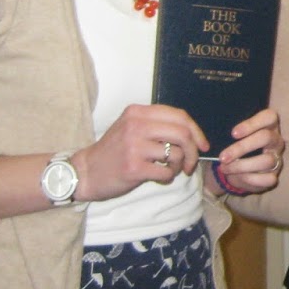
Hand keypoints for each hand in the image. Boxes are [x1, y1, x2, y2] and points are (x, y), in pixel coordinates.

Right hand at [73, 103, 205, 202]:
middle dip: (194, 151)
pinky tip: (158, 176)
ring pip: (177, 153)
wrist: (85, 172)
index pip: (180, 116)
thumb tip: (194, 134)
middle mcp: (136, 125)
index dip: (196, 131)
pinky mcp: (133, 167)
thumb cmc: (114, 151)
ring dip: (179, 166)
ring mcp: (134, 146)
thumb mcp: (132, 127)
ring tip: (169, 169)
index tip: (202, 144)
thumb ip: (158, 124)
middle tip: (191, 164)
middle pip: (183, 133)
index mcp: (138, 112)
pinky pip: (166, 171)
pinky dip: (168, 176)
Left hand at [209, 107, 284, 195]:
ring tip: (224, 168)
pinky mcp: (274, 175)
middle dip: (241, 147)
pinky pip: (267, 179)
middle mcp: (276, 140)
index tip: (233, 133)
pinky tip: (237, 177)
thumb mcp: (234, 136)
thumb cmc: (237, 147)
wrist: (239, 170)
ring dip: (242, 166)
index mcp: (269, 125)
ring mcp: (277, 158)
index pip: (269, 116)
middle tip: (222, 156)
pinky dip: (250, 179)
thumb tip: (215, 129)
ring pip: (266, 160)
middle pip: (266, 137)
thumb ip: (231, 131)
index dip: (252, 124)